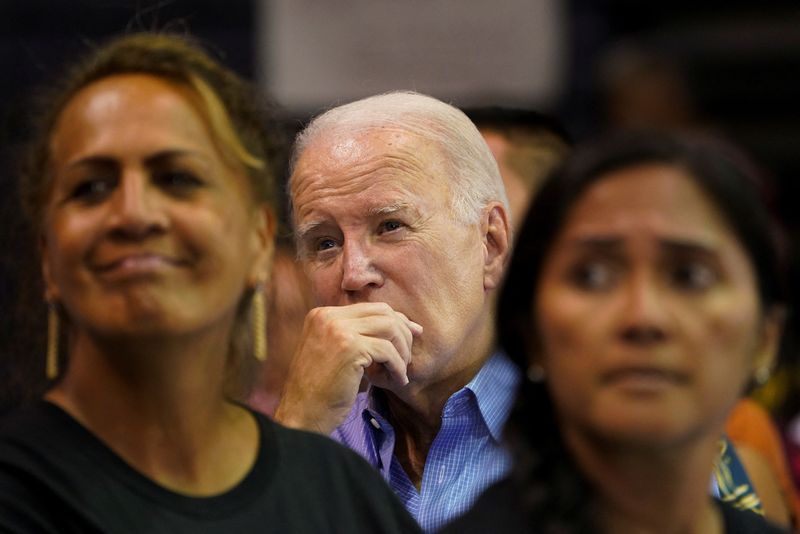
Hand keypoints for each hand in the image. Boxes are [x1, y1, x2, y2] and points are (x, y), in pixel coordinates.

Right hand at [273, 302, 421, 433]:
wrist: (302, 415)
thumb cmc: (321, 391)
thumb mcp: (335, 353)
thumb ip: (358, 336)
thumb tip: (402, 324)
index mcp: (322, 315)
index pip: (370, 307)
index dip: (396, 320)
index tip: (412, 335)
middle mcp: (328, 316)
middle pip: (383, 312)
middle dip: (403, 332)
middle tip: (409, 357)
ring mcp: (337, 329)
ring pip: (389, 327)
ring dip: (402, 350)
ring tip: (401, 371)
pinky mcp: (349, 347)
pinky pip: (388, 350)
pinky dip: (398, 366)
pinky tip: (398, 380)